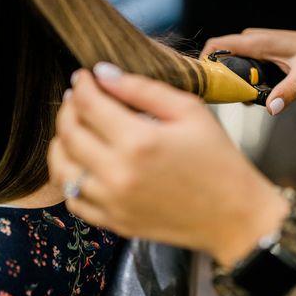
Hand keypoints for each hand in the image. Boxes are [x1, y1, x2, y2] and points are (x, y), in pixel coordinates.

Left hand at [48, 65, 289, 266]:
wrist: (233, 214)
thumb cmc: (218, 160)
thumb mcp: (190, 112)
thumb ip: (143, 89)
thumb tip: (104, 73)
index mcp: (139, 141)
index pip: (90, 104)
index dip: (82, 85)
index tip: (84, 76)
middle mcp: (118, 174)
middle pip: (70, 134)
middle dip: (68, 109)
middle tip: (76, 98)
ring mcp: (113, 203)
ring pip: (63, 169)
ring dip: (61, 143)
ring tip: (73, 129)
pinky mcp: (115, 222)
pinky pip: (74, 200)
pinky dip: (70, 179)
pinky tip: (82, 165)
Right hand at [201, 29, 295, 114]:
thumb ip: (289, 91)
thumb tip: (272, 109)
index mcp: (256, 42)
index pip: (217, 45)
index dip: (203, 62)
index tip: (203, 84)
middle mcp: (250, 41)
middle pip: (219, 58)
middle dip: (218, 78)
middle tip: (225, 100)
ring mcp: (253, 47)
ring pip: (229, 64)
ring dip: (230, 82)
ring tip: (243, 99)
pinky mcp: (257, 54)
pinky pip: (239, 66)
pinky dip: (240, 81)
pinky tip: (252, 95)